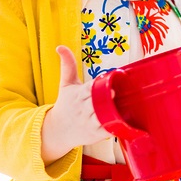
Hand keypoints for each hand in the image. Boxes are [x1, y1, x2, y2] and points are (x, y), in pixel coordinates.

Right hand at [40, 46, 110, 164]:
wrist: (58, 130)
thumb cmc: (66, 103)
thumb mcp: (66, 84)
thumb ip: (67, 65)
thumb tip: (60, 46)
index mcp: (78, 95)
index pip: (87, 89)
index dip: (96, 85)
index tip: (106, 80)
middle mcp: (83, 109)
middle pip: (95, 103)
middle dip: (104, 98)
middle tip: (114, 93)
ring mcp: (89, 123)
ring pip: (101, 118)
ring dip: (110, 113)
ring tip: (121, 107)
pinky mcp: (95, 134)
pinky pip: (106, 131)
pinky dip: (113, 128)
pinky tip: (122, 123)